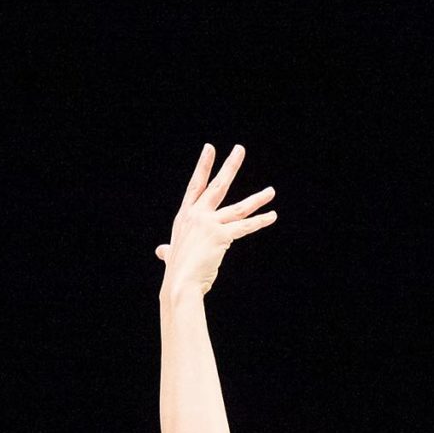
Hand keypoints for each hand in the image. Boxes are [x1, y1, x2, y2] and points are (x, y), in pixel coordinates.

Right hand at [156, 144, 276, 298]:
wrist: (180, 284)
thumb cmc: (177, 272)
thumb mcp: (171, 254)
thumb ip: (168, 250)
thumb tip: (161, 252)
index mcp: (184, 216)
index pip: (195, 185)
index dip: (203, 166)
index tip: (210, 148)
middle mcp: (196, 215)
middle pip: (217, 186)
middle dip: (230, 166)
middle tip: (240, 149)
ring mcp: (209, 224)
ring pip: (239, 208)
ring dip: (257, 199)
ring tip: (271, 191)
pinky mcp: (221, 235)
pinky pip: (245, 227)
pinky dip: (259, 221)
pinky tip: (271, 216)